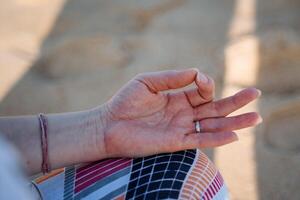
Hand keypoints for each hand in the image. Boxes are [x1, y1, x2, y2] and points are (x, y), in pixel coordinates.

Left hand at [100, 69, 261, 157]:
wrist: (108, 125)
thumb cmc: (125, 102)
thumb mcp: (148, 82)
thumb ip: (172, 78)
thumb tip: (197, 72)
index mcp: (178, 98)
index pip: (202, 91)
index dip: (206, 83)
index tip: (200, 79)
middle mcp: (183, 113)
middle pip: (215, 108)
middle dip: (235, 101)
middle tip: (255, 93)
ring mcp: (181, 128)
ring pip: (213, 125)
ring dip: (234, 122)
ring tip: (255, 117)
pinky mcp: (175, 142)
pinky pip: (200, 141)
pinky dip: (217, 139)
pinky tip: (234, 135)